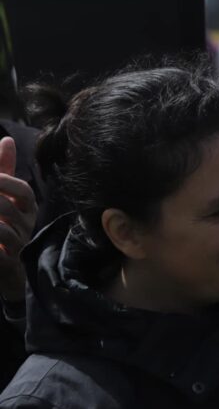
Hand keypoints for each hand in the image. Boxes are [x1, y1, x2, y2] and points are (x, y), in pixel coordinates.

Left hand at [0, 137, 37, 300]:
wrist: (6, 270)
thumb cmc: (3, 227)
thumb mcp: (4, 197)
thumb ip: (4, 169)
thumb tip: (7, 139)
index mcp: (26, 209)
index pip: (23, 191)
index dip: (5, 182)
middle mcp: (26, 226)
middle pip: (7, 208)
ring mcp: (18, 246)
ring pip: (1, 230)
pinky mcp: (7, 265)